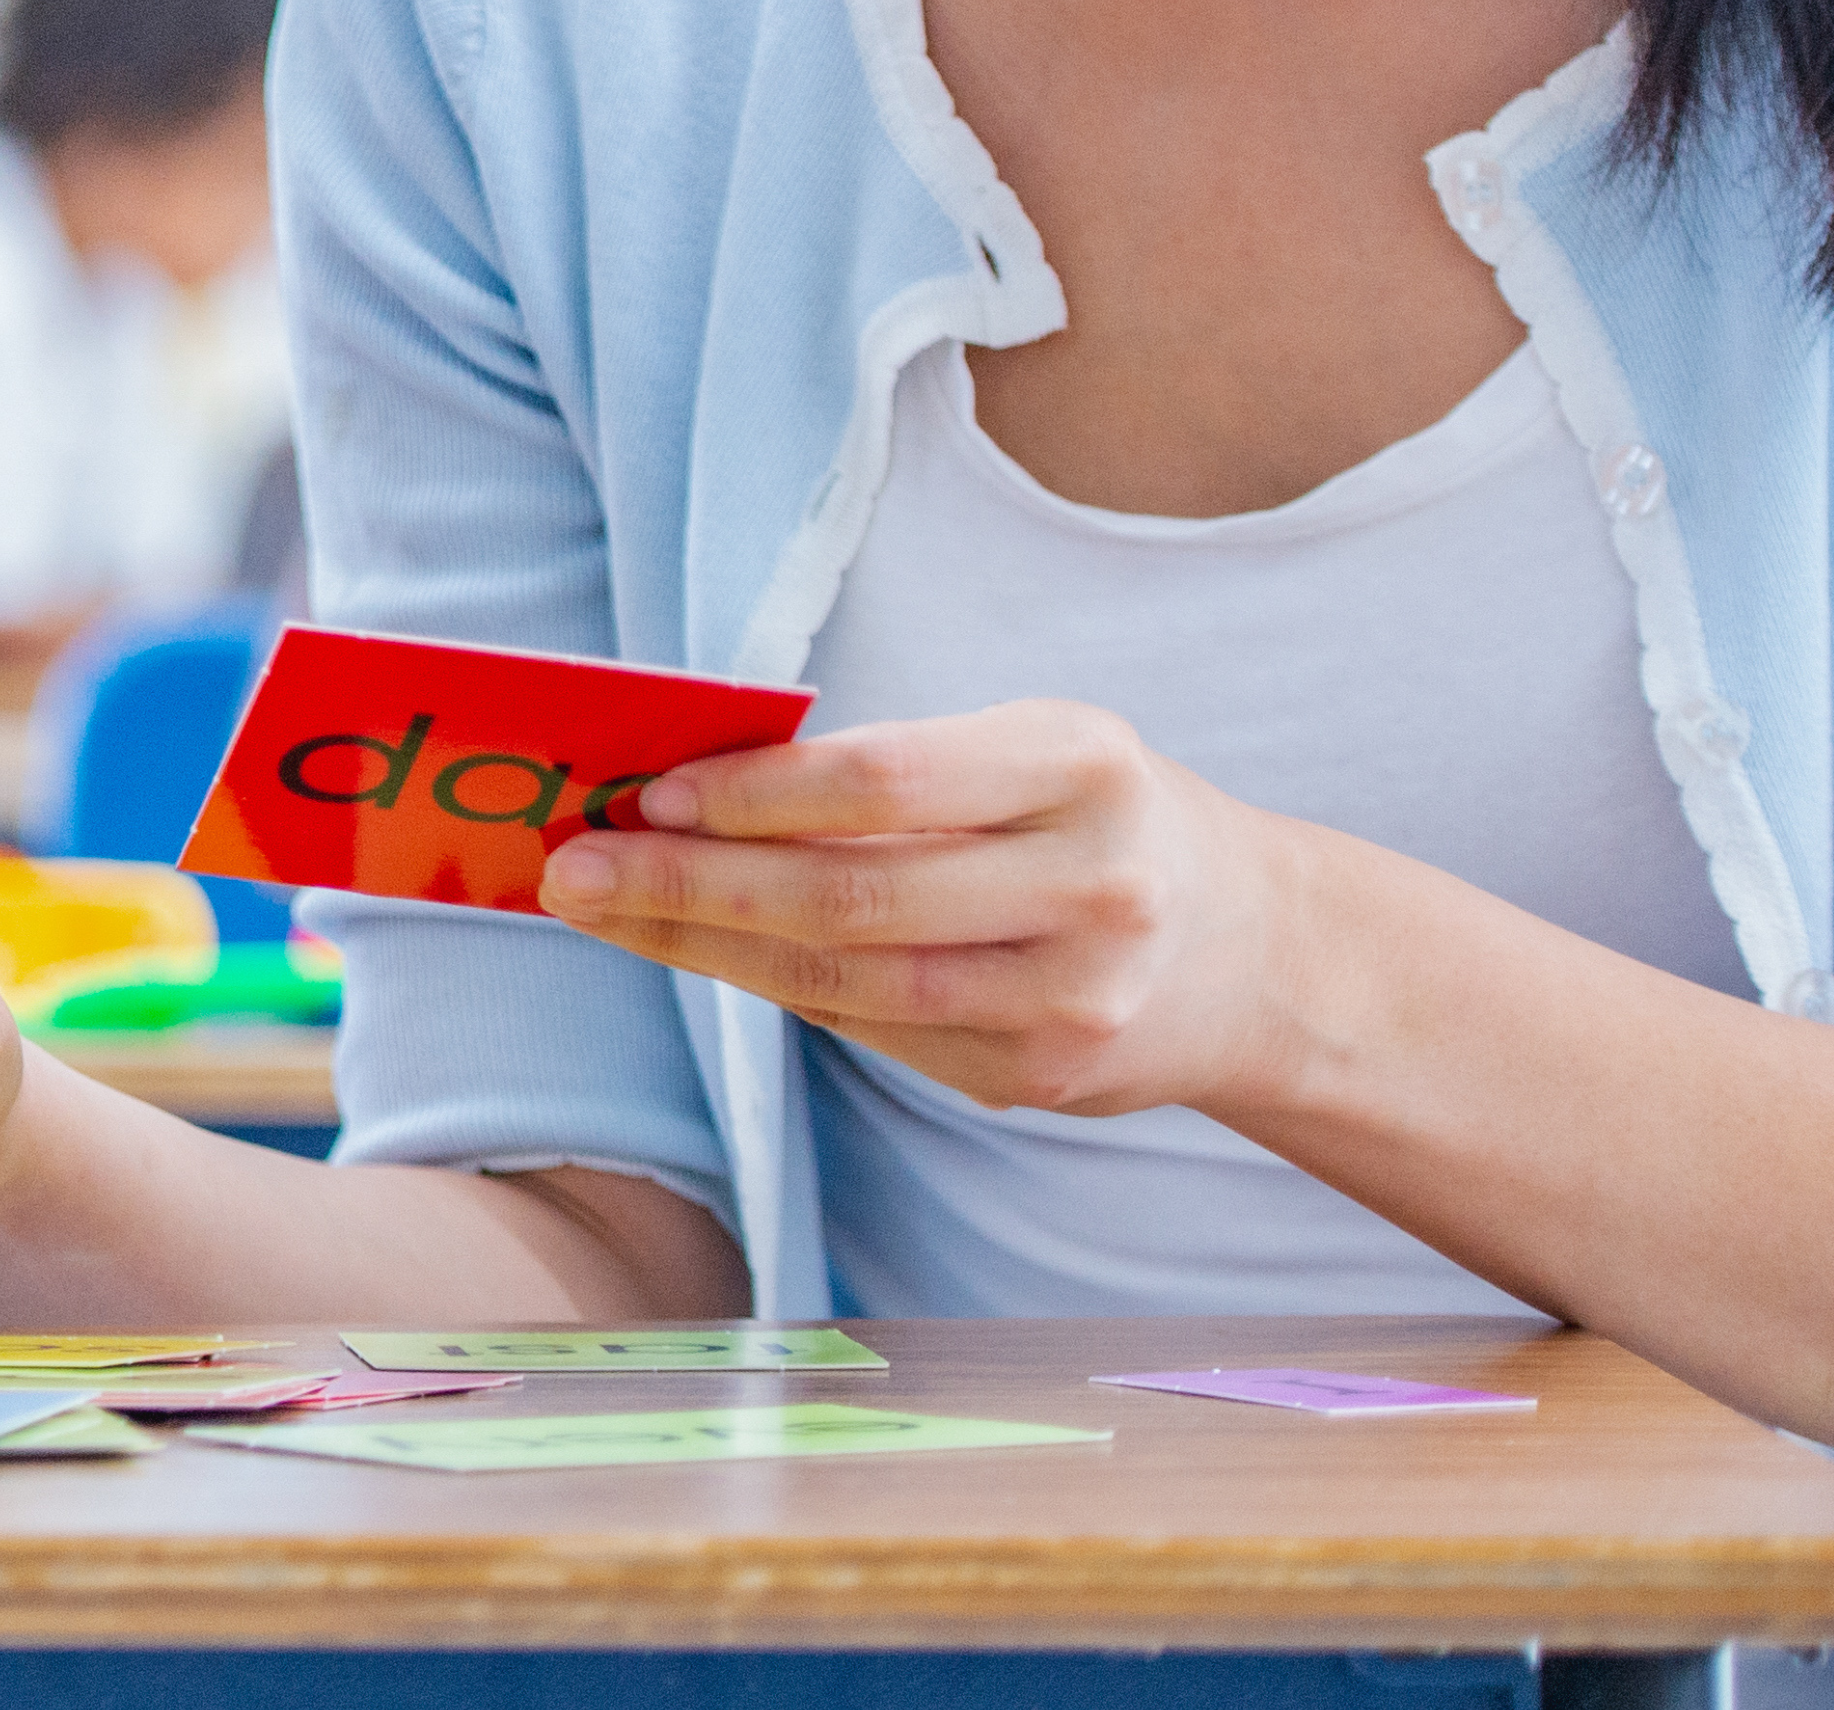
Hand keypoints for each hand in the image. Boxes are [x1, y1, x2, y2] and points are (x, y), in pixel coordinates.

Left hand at [539, 699, 1317, 1119]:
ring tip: (608, 911)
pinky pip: (876, 1032)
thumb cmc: (1100, 819)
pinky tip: (705, 953)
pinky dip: (777, 988)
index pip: (886, 781)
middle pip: (850, 897)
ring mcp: (1073, 999)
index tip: (646, 790)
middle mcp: (1092, 885)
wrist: (1260, 955)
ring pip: (848, 984)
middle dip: (690, 884)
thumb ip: (893, 771)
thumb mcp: (1034, 752)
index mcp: (1084, 766)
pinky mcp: (1043, 1080)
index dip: (754, 793)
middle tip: (574, 867)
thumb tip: (689, 788)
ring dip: (705, 947)